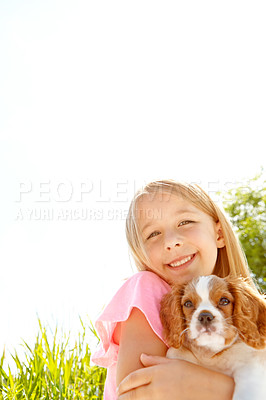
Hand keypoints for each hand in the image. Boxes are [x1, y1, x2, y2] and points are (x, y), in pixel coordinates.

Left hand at [117, 353, 233, 399]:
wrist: (211, 390)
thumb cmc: (193, 374)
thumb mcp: (174, 363)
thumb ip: (155, 361)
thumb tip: (141, 357)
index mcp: (157, 372)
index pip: (134, 378)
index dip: (124, 383)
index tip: (120, 386)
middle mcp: (156, 386)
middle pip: (133, 393)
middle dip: (123, 395)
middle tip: (119, 396)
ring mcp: (161, 399)